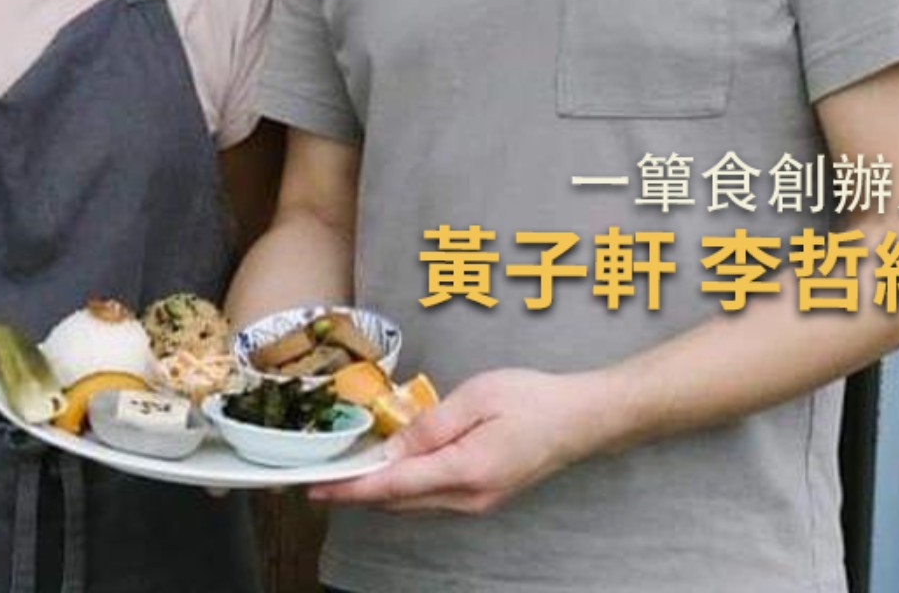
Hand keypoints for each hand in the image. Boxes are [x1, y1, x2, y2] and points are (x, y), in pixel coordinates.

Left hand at [309, 367, 627, 513]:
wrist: (581, 419)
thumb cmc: (533, 399)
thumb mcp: (477, 398)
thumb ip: (431, 425)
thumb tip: (392, 448)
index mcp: (466, 471)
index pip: (395, 487)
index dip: (352, 489)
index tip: (317, 489)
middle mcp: (469, 498)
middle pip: (400, 501)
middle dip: (358, 490)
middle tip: (322, 474)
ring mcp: (478, 502)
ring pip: (415, 501)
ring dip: (381, 488)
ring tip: (349, 466)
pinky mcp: (483, 494)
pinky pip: (432, 494)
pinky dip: (406, 483)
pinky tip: (394, 463)